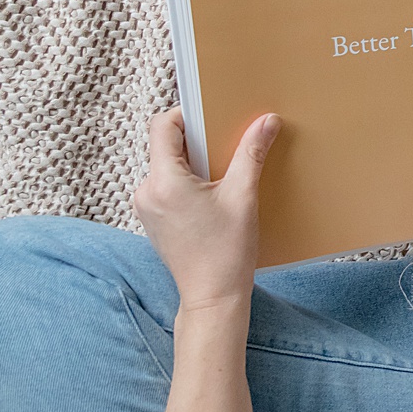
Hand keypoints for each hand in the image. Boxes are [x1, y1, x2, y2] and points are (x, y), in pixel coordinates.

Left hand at [132, 108, 281, 312]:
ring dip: (193, 162)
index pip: (162, 126)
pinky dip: (188, 181)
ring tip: (223, 174)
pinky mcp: (152, 218)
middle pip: (165, 145)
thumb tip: (266, 121)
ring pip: (167, 165)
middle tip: (226, 144)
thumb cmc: (226, 253)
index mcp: (164, 181)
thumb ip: (251, 153)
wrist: (212, 297)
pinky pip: (166, 185)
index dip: (186, 114)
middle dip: (197, 140)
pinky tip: (213, 194)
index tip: (212, 115)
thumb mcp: (243, 196)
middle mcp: (146, 191)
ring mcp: (146, 207)